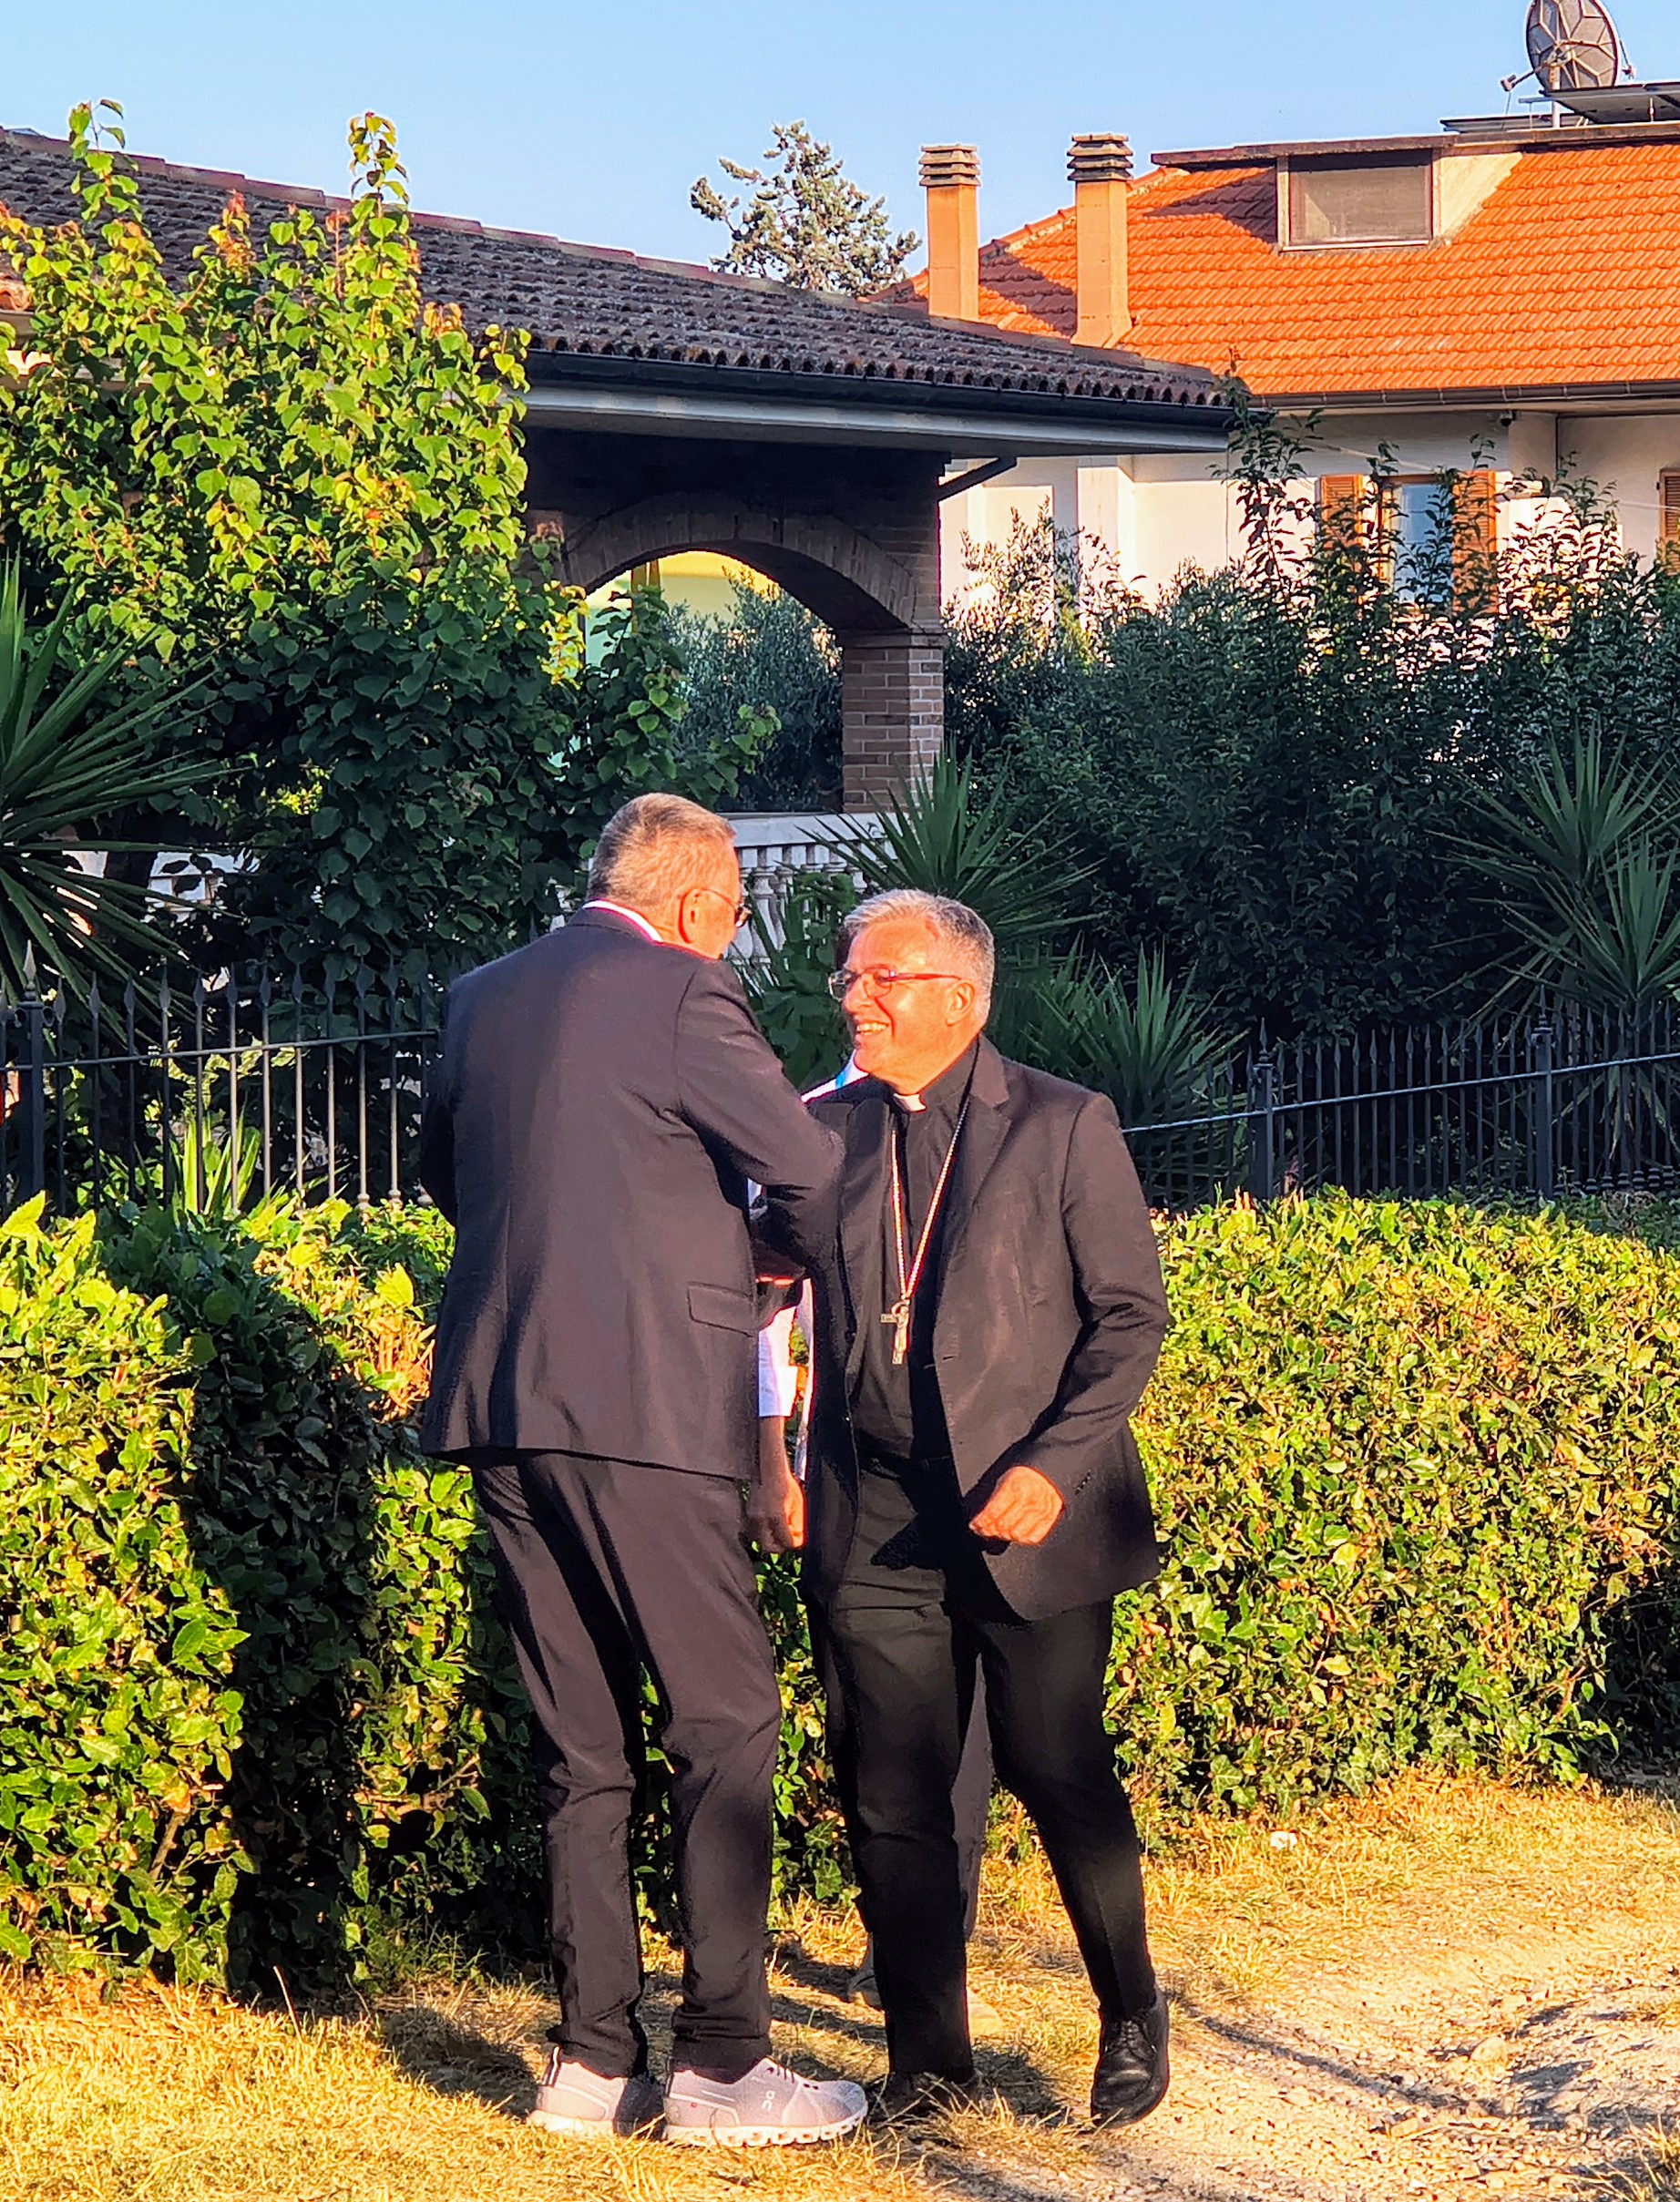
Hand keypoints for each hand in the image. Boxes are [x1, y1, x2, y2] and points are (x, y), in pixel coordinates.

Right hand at [749, 1424, 805, 1552]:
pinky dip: (763, 1534)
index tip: (798, 1538)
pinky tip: (771, 1525)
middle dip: (780, 1546)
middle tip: (788, 1538)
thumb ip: (797, 1522)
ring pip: (760, 1542)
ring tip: (780, 1530)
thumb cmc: (785, 1484)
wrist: (769, 1470)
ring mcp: (753, 1518)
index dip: (794, 1542)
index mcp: (776, 1516)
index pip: (786, 1542)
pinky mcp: (748, 1515)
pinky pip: (755, 1533)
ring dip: (771, 1540)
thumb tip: (798, 1536)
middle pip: (770, 1548)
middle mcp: (762, 1519)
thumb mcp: (797, 1504)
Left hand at [969, 1464, 1063, 1546]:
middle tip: (984, 1530)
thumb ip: (994, 1499)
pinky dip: (1022, 1539)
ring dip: (1004, 1535)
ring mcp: (1040, 1511)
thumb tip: (983, 1518)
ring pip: (1017, 1533)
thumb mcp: (1004, 1480)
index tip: (975, 1525)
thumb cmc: (1023, 1476)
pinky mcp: (1049, 1518)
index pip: (993, 1512)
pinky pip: (1033, 1536)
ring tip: (998, 1532)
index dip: (981, 1522)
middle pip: (1004, 1525)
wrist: (1047, 1474)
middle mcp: (1028, 1500)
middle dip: (990, 1530)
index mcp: (1015, 1487)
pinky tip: (1015, 1535)